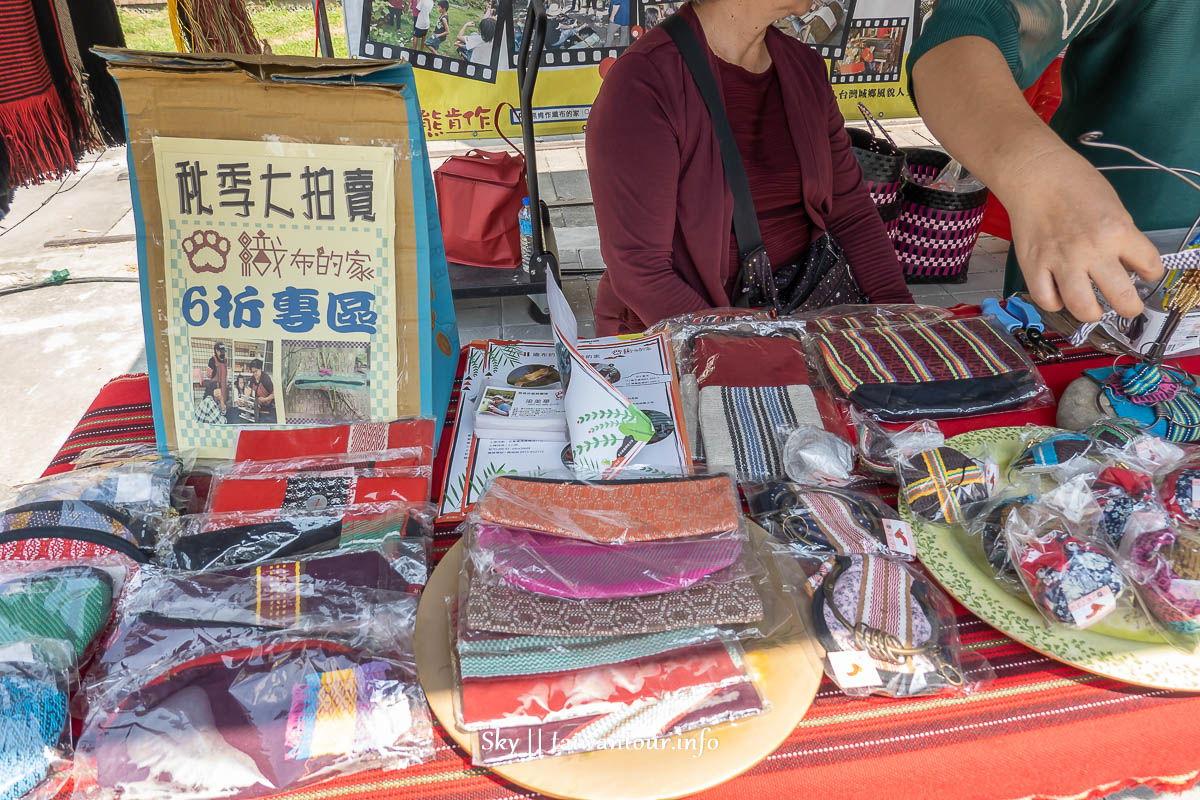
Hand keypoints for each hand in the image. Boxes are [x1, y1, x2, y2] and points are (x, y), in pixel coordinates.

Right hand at [1004, 146, 1163, 322]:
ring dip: (1091, 313)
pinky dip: (1055, 302)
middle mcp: (1092, 251)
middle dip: (1129, 308)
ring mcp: (1061, 261)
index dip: (1151, 273)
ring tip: (1092, 309)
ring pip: (1082, 307)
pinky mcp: (1033, 265)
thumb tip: (1124, 264)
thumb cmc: (1075, 185)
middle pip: (1121, 298)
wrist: (1037, 176)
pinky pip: (1046, 299)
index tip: (1145, 274)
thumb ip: (1122, 238)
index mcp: (1118, 232)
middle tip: (1126, 307)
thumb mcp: (1114, 208)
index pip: (1150, 266)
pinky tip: (1059, 295)